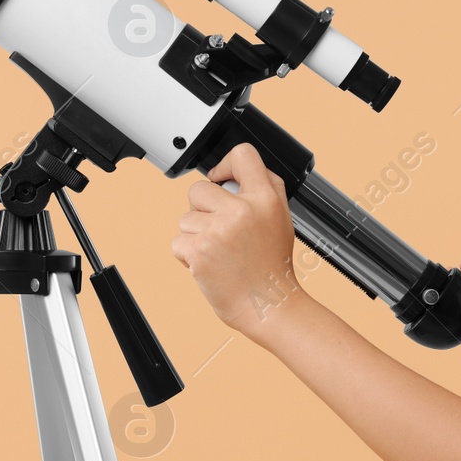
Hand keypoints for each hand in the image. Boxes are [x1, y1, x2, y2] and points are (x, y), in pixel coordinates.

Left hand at [170, 143, 304, 335]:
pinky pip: (178, 240)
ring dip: (196, 234)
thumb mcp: (281, 219)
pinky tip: (209, 264)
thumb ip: (265, 190)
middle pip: (199, 189)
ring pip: (186, 218)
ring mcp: (218, 230)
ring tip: (219, 252)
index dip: (225, 165)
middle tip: (221, 231)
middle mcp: (242, 211)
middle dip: (202, 209)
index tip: (221, 180)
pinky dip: (188, 254)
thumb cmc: (273, 267)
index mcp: (265, 199)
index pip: (242, 155)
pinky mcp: (199, 250)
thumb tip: (238, 172)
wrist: (268, 305)